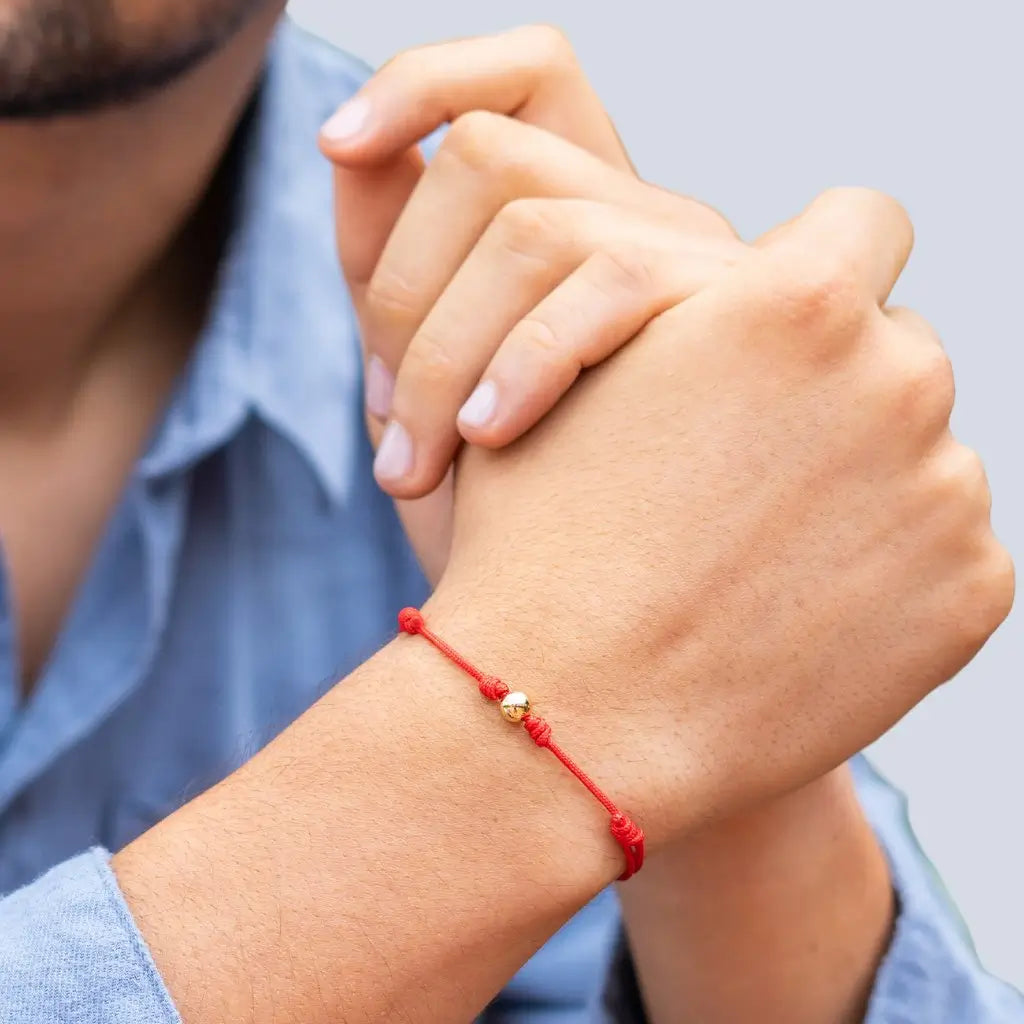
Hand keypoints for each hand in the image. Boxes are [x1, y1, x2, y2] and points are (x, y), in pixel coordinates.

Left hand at [319, 26, 736, 581]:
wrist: (590, 640)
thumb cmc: (507, 521)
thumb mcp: (424, 393)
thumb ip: (390, 273)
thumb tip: (351, 151)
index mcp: (588, 219)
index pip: (530, 73)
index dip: (426, 79)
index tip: (335, 143)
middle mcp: (652, 224)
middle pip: (494, 151)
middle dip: (401, 283)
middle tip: (385, 413)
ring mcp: (701, 271)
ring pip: (535, 218)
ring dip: (436, 345)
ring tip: (417, 460)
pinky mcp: (735, 330)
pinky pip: (606, 280)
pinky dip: (520, 354)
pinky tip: (487, 438)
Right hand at [426, 187, 1013, 849]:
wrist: (564, 710)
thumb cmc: (540, 539)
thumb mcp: (579, 380)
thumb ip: (680, 312)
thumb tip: (736, 290)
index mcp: (795, 302)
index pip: (861, 221)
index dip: (818, 261)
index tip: (782, 321)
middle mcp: (898, 375)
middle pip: (891, 347)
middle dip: (831, 388)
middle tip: (744, 463)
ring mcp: (946, 488)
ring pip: (919, 450)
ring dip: (858, 481)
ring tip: (755, 551)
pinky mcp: (971, 589)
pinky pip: (939, 548)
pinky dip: (883, 571)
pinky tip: (790, 611)